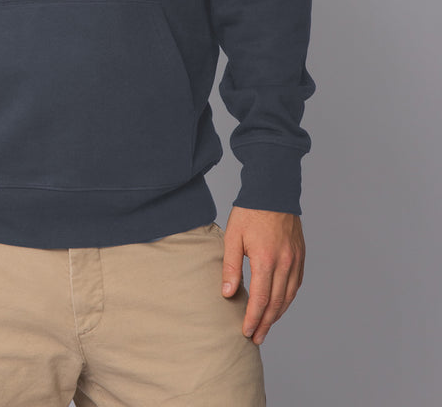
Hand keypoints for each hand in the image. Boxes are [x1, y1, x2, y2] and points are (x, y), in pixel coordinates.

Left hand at [221, 206, 304, 345]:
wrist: (272, 190)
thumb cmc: (250, 212)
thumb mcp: (233, 237)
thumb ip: (231, 266)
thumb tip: (228, 294)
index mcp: (266, 260)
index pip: (260, 299)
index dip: (253, 319)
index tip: (246, 332)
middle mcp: (285, 263)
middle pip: (276, 303)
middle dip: (265, 323)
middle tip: (257, 338)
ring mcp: (295, 260)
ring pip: (289, 296)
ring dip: (278, 314)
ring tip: (267, 326)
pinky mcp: (300, 255)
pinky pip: (296, 284)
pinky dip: (288, 299)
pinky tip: (280, 305)